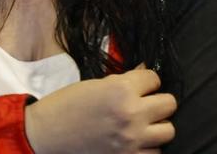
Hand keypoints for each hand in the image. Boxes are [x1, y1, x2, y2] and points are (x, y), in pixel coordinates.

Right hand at [25, 66, 176, 153]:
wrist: (47, 134)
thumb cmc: (68, 105)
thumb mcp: (97, 84)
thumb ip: (125, 80)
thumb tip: (146, 72)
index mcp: (121, 90)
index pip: (155, 79)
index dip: (146, 81)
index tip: (139, 86)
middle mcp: (131, 115)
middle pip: (169, 104)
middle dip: (157, 102)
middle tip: (145, 104)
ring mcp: (131, 141)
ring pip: (168, 131)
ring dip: (156, 127)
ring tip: (142, 125)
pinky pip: (155, 153)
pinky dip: (148, 148)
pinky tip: (135, 142)